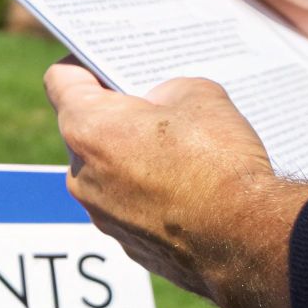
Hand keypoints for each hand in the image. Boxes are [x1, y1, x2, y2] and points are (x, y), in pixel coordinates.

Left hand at [44, 58, 307, 307]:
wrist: (247, 240)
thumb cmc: (218, 162)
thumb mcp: (199, 94)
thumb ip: (165, 91)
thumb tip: (161, 104)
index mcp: (87, 128)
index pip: (60, 80)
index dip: (84, 62)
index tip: (108, 62)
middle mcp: (81, 176)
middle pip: (85, 129)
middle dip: (117, 115)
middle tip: (156, 105)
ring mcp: (102, 216)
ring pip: (107, 171)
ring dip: (133, 158)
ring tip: (180, 151)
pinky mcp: (128, 245)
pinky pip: (130, 207)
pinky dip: (150, 195)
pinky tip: (188, 190)